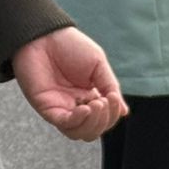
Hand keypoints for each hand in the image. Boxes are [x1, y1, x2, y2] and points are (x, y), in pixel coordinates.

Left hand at [12, 27, 126, 139]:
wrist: (44, 35)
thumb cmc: (70, 46)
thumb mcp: (98, 65)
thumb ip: (110, 87)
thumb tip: (124, 112)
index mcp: (89, 96)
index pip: (105, 119)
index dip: (112, 114)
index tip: (113, 97)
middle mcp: (75, 106)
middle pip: (93, 130)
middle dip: (103, 120)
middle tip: (103, 102)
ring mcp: (61, 108)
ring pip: (79, 132)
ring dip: (92, 123)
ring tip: (95, 104)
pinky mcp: (47, 107)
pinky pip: (64, 124)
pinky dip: (77, 120)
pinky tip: (84, 108)